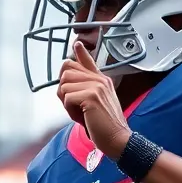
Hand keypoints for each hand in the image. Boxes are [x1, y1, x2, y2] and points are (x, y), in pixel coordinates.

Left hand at [57, 41, 131, 158]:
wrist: (117, 139)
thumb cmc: (103, 125)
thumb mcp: (94, 103)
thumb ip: (85, 90)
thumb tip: (68, 81)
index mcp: (101, 80)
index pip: (88, 61)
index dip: (81, 52)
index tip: (77, 43)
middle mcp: (99, 79)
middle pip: (66, 71)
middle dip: (64, 90)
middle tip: (75, 105)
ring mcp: (96, 86)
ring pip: (64, 85)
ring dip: (66, 102)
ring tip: (80, 112)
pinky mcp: (91, 96)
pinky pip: (66, 98)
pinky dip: (69, 110)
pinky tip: (82, 117)